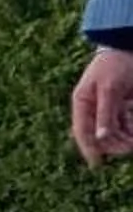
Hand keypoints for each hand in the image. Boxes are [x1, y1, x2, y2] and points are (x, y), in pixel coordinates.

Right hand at [71, 45, 132, 164]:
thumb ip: (105, 113)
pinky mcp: (120, 108)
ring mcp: (107, 109)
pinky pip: (124, 125)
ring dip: (126, 136)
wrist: (129, 47)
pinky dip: (130, 127)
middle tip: (131, 143)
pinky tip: (132, 114)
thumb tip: (101, 138)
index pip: (82, 132)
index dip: (88, 149)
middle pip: (100, 137)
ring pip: (114, 133)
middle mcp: (93, 109)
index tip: (96, 164)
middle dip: (116, 142)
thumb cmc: (116, 64)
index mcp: (82, 103)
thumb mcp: (110, 88)